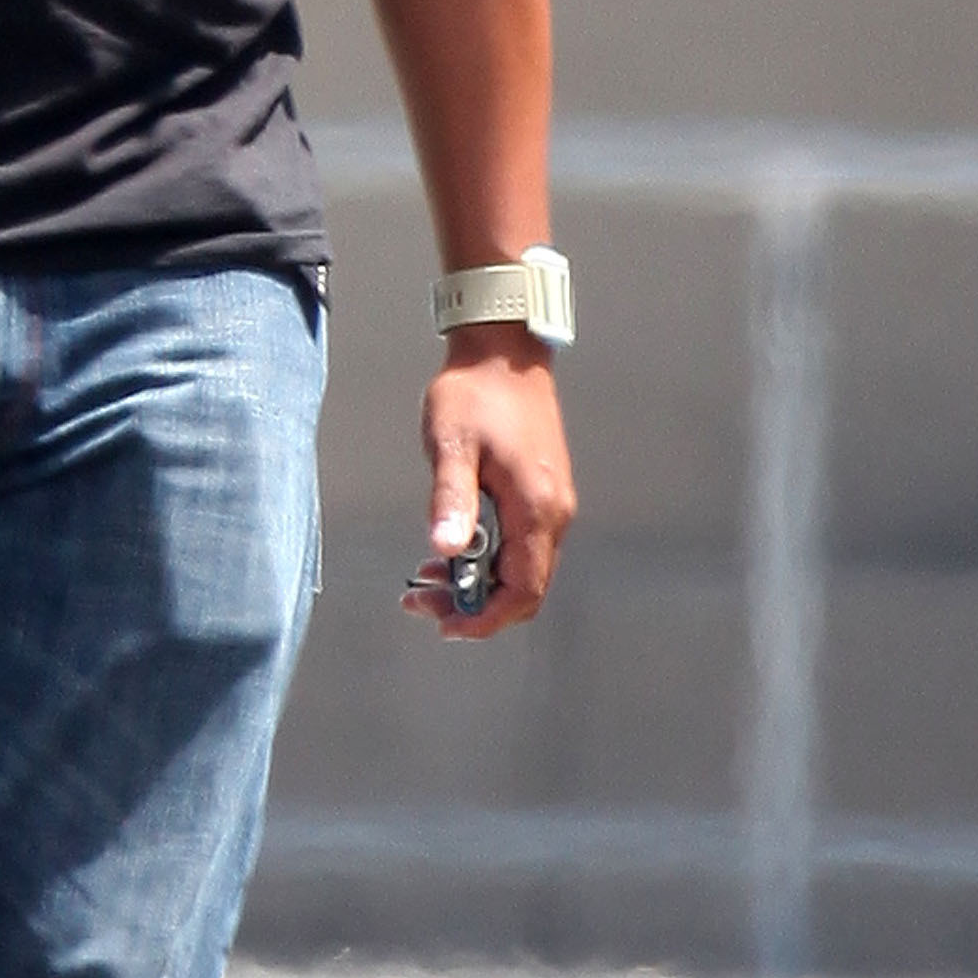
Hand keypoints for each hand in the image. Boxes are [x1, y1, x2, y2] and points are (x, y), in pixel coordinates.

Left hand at [412, 331, 572, 639]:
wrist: (502, 352)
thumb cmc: (474, 393)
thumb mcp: (452, 445)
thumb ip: (450, 499)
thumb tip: (446, 549)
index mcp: (536, 506)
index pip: (523, 589)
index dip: (486, 617)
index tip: (446, 624)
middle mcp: (553, 512)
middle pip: (525, 588)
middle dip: (476, 607)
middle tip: (423, 601)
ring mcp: (551, 504)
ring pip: (523, 570)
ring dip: (480, 585)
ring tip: (428, 579)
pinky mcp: (542, 494)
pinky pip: (522, 547)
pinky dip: (489, 562)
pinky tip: (453, 552)